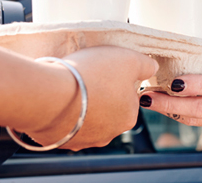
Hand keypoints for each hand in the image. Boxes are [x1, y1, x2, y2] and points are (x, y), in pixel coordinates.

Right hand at [26, 46, 157, 150]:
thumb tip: (152, 68)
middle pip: (108, 108)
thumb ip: (146, 65)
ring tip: (69, 87)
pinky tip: (57, 98)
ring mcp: (82, 140)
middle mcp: (108, 134)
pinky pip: (63, 123)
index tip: (104, 71)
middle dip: (99, 93)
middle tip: (86, 77)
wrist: (48, 94)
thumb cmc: (92, 76)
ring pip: (85, 117)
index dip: (117, 79)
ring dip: (80, 104)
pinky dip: (61, 112)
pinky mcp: (58, 141)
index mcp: (129, 117)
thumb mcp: (129, 60)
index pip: (129, 96)